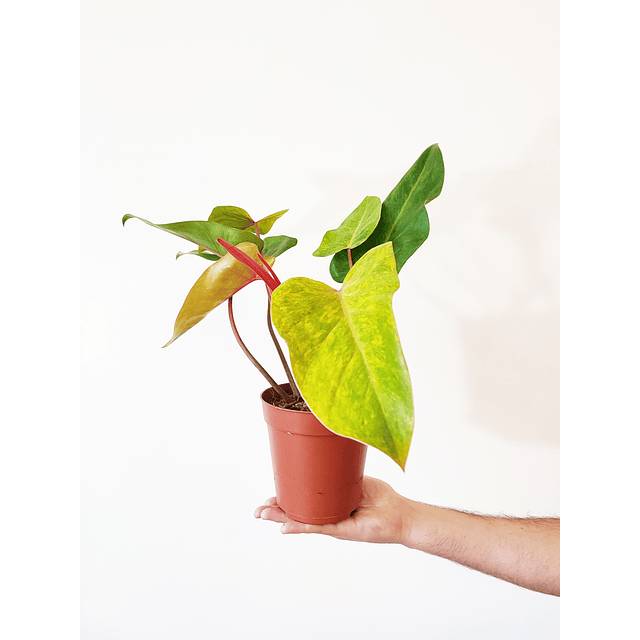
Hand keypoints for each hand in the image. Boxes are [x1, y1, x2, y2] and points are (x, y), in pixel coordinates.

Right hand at [254, 476, 409, 543]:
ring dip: (281, 519)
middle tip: (258, 511)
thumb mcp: (352, 477)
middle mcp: (326, 514)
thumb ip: (337, 470)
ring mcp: (332, 523)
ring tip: (264, 515)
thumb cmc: (379, 496)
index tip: (269, 497)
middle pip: (295, 513)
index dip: (284, 500)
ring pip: (301, 521)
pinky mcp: (341, 530)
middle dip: (275, 512)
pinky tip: (285, 527)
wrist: (398, 512)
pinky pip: (317, 526)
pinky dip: (300, 526)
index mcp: (327, 502)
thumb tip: (322, 451)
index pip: (301, 501)